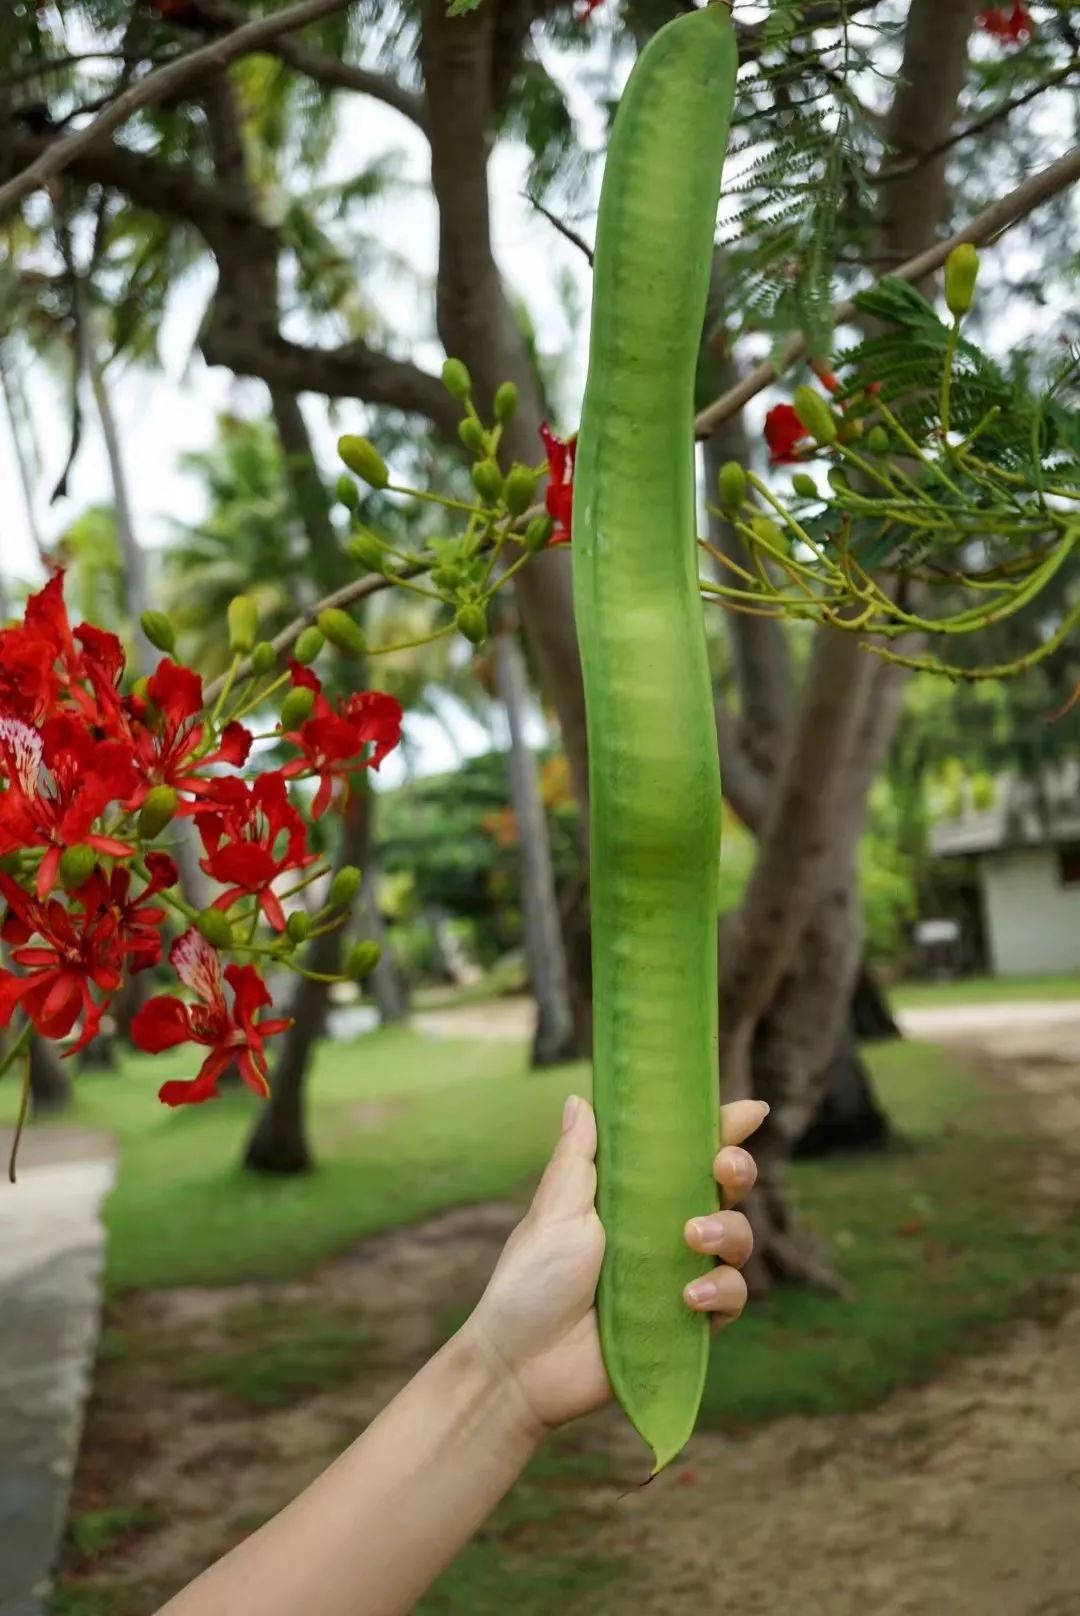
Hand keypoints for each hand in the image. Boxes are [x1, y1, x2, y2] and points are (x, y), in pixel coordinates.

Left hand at [465, 1093, 766, 1434]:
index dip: (720, 1129)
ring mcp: (679, 1276)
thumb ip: (577, 1159)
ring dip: (728, 1230)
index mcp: (631, 1196)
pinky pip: (731, 1299)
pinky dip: (722, 1291)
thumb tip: (580, 1099)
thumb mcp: (553, 1212)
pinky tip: (689, 1296)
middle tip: (723, 1167)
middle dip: (737, 1170)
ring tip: (691, 1237)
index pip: (683, 1154)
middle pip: (725, 1191)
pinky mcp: (688, 1323)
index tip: (751, 1109)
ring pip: (738, 1240)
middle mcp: (662, 1231)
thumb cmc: (530, 1283)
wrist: (521, 1365)